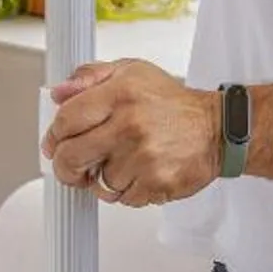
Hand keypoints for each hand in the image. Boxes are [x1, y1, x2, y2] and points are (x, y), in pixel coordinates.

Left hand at [43, 59, 216, 205]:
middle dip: (66, 167)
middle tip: (73, 167)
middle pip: (70, 157)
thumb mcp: (132, 72)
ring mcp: (143, 156)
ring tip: (121, 165)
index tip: (56, 142)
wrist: (218, 129)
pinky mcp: (156, 182)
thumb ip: (91, 77)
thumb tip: (59, 92)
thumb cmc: (173, 103)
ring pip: (97, 182)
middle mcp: (130, 123)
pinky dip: (126, 192)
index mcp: (120, 93)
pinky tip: (139, 174)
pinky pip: (122, 199)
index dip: (54, 135)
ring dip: (102, 180)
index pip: (65, 119)